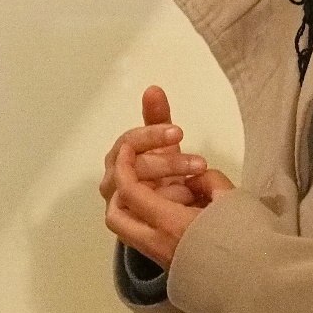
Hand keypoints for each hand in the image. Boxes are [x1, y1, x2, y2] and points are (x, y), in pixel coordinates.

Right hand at [100, 85, 206, 207]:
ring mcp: (117, 202)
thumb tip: (153, 89)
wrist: (157, 208)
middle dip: (168, 163)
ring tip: (194, 187)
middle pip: (135, 167)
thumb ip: (157, 117)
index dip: (153, 135)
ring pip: (138, 193)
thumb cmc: (159, 170)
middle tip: (199, 163)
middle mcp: (112, 178)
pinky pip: (143, 214)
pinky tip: (186, 202)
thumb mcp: (161, 143)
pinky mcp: (126, 223)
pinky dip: (165, 208)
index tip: (179, 133)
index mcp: (119, 154)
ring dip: (168, 188)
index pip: (130, 141)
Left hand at [105, 140, 235, 268]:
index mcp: (171, 224)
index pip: (130, 191)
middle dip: (118, 192)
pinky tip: (173, 210)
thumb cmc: (248, 243)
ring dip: (133, 208)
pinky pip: (146, 241)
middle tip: (134, 173)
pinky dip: (149, 222)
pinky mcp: (171, 269)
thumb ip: (208, 180)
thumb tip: (195, 178)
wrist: (259, 288)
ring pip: (129, 232)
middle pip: (115, 217)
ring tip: (160, 191)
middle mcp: (158, 245)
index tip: (127, 148)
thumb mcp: (232, 200)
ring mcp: (162, 260)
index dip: (124, 165)